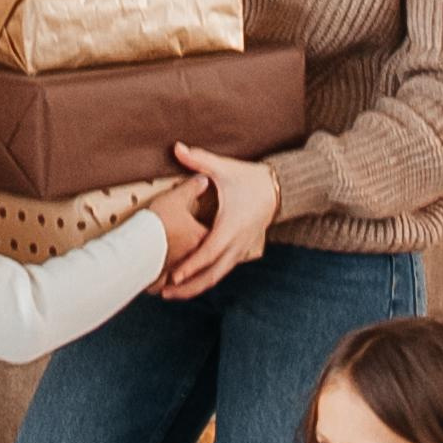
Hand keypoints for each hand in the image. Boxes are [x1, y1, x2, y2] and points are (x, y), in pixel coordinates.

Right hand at [143, 172, 212, 276]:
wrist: (138, 243)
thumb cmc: (159, 221)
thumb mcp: (176, 197)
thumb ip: (192, 187)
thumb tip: (203, 179)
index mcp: (204, 238)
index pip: (216, 236)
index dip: (214, 233)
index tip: (213, 231)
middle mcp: (196, 257)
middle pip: (205, 261)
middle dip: (200, 261)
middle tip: (200, 258)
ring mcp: (179, 270)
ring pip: (186, 277)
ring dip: (182, 278)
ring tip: (175, 276)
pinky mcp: (162, 279)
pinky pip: (165, 283)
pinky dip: (163, 283)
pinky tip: (159, 282)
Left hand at [159, 145, 278, 298]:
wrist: (278, 190)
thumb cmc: (250, 179)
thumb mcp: (224, 168)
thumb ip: (199, 159)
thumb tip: (177, 147)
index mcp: (231, 226)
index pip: (209, 252)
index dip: (191, 265)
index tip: (173, 276)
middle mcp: (237, 243)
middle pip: (212, 274)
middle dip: (188, 287)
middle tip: (164, 294)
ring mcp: (240, 250)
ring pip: (217, 276)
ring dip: (195, 287)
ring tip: (171, 295)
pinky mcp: (240, 251)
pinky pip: (222, 271)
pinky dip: (205, 279)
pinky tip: (189, 284)